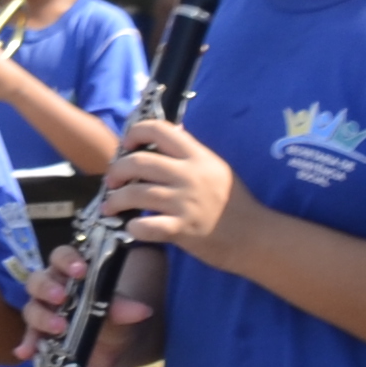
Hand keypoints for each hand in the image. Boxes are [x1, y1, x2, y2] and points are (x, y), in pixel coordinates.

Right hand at [20, 234, 158, 366]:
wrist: (115, 348)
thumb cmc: (114, 318)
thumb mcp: (122, 313)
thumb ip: (124, 308)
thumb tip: (142, 310)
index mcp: (70, 273)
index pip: (61, 257)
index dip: (67, 261)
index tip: (80, 271)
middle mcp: (51, 289)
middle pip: (37, 280)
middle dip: (47, 288)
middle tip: (61, 297)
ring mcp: (43, 313)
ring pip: (31, 308)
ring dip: (41, 317)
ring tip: (59, 328)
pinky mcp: (40, 336)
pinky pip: (29, 338)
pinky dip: (27, 344)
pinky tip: (26, 352)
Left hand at [99, 117, 240, 262]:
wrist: (255, 237)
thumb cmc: (235, 203)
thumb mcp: (216, 167)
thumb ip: (192, 151)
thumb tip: (172, 130)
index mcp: (197, 156)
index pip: (159, 129)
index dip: (135, 133)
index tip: (126, 146)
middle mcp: (189, 175)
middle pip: (139, 162)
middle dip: (117, 170)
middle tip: (111, 181)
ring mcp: (185, 202)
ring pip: (136, 193)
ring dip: (115, 200)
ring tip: (110, 207)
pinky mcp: (182, 229)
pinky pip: (146, 227)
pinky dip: (133, 227)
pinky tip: (131, 227)